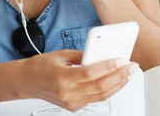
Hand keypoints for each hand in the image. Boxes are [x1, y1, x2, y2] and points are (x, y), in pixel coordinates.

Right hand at [22, 50, 136, 111]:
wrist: (27, 81)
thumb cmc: (41, 66)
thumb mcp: (61, 54)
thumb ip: (82, 55)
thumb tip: (102, 53)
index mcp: (62, 77)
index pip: (91, 73)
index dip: (108, 66)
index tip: (121, 59)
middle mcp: (68, 93)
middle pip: (100, 86)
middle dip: (120, 76)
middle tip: (131, 67)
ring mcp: (72, 102)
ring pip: (102, 95)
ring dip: (118, 84)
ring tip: (129, 74)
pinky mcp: (74, 106)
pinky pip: (96, 99)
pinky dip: (109, 90)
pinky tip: (116, 81)